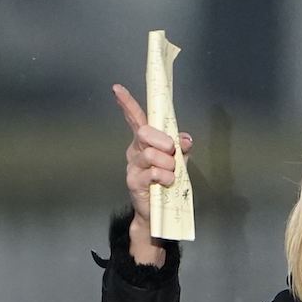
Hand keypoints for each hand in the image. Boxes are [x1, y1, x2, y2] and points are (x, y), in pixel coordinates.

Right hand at [113, 83, 191, 265]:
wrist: (158, 213)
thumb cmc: (166, 184)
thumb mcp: (179, 162)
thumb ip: (182, 148)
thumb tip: (184, 139)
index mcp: (145, 142)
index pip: (135, 118)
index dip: (127, 103)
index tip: (117, 89)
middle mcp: (135, 150)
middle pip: (145, 133)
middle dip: (163, 142)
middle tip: (171, 154)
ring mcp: (133, 166)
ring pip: (152, 154)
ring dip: (168, 165)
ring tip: (170, 175)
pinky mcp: (134, 181)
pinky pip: (154, 172)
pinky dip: (166, 177)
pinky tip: (166, 183)